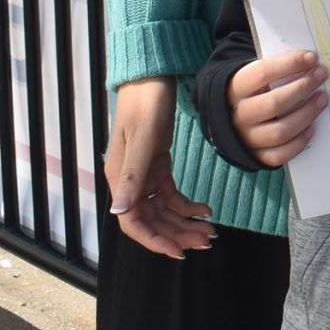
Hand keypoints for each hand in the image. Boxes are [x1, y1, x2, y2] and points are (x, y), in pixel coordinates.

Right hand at [105, 76, 214, 257]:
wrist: (152, 77)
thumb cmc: (145, 104)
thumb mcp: (143, 139)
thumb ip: (133, 177)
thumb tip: (119, 211)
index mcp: (119, 179)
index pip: (132, 222)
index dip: (154, 240)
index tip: (178, 251)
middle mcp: (129, 182)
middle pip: (151, 221)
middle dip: (176, 234)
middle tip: (205, 242)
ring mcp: (144, 175)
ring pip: (163, 211)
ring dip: (184, 224)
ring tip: (209, 232)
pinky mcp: (158, 166)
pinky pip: (171, 195)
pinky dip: (187, 205)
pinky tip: (206, 210)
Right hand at [226, 49, 328, 167]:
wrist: (230, 119)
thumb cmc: (252, 92)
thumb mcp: (254, 77)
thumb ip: (275, 70)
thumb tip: (310, 61)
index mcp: (235, 89)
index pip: (262, 73)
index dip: (289, 64)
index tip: (311, 58)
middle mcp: (238, 115)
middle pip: (274, 103)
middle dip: (302, 87)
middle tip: (321, 75)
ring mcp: (247, 138)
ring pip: (280, 131)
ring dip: (306, 114)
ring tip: (322, 99)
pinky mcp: (257, 156)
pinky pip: (279, 155)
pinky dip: (298, 143)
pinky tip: (312, 128)